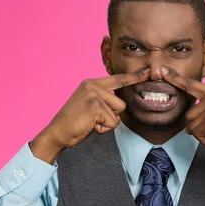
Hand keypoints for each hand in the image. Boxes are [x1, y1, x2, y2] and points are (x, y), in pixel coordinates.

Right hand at [30, 69, 149, 162]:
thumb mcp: (90, 105)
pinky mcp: (95, 106)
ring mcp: (93, 94)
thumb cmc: (75, 123)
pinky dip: (102, 129)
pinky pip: (112, 122)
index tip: (147, 72)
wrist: (57, 133)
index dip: (133, 77)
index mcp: (91, 83)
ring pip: (118, 113)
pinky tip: (89, 126)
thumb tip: (121, 103)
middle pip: (121, 103)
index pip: (117, 79)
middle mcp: (92, 85)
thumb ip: (104, 100)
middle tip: (92, 119)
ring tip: (90, 122)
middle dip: (110, 116)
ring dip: (107, 123)